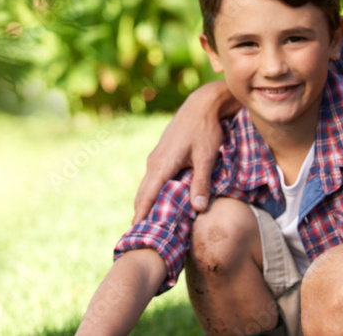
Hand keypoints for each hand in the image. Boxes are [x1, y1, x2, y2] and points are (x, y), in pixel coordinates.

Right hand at [132, 80, 236, 223]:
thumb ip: (201, 182)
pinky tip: (161, 203)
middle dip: (141, 214)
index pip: (147, 196)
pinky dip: (153, 193)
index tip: (136, 234)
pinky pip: (153, 178)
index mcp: (162, 164)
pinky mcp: (162, 155)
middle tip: (142, 237)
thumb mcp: (206, 157)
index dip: (141, 215)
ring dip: (147, 204)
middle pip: (143, 193)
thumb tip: (198, 209)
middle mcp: (154, 162)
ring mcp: (156, 157)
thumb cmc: (206, 130)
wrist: (202, 105)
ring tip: (150, 225)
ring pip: (148, 185)